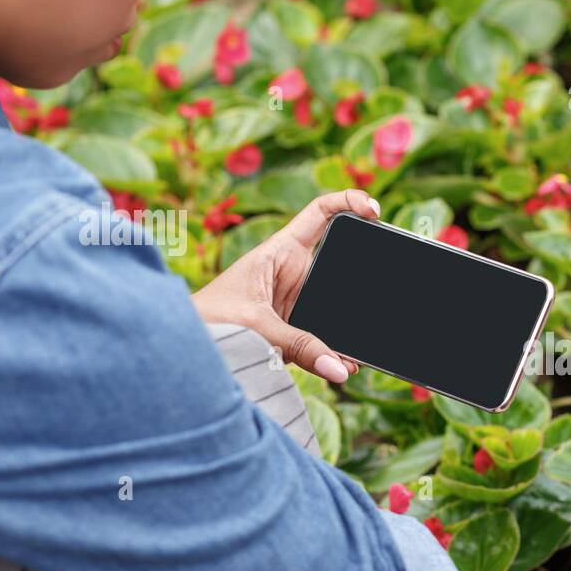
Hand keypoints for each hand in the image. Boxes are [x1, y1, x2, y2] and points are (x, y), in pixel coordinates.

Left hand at [191, 189, 380, 382]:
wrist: (184, 350)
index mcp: (280, 251)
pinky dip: (338, 353)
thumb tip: (341, 368)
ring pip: (337, 306)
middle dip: (364, 276)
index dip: (349, 202)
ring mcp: (298, 302)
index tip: (374, 209)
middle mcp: (294, 272)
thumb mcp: (258, 328)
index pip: (320, 213)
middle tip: (386, 287)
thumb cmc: (208, 322)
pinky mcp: (296, 331)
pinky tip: (346, 366)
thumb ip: (302, 348)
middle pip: (341, 264)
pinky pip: (326, 338)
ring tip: (363, 345)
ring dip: (350, 325)